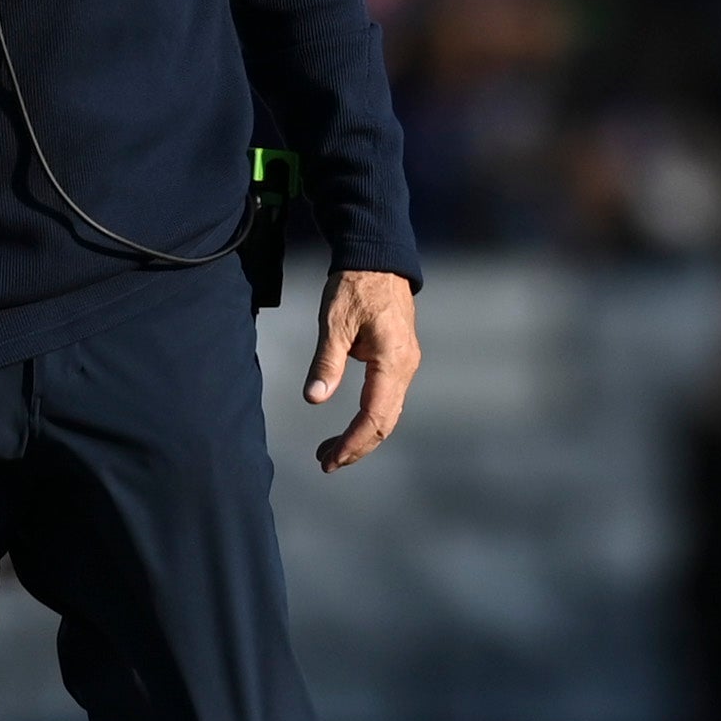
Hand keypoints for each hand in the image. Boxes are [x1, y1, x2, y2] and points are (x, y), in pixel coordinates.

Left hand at [302, 267, 418, 472]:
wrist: (378, 258)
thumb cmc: (356, 286)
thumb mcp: (335, 322)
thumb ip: (327, 362)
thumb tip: (315, 399)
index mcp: (392, 360)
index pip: (375, 416)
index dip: (353, 442)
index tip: (330, 458)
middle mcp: (406, 367)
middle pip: (386, 422)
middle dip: (357, 447)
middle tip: (326, 462)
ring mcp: (406, 364)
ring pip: (389, 413)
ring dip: (362, 435)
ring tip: (332, 449)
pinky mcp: (400, 359)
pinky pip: (388, 399)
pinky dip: (369, 418)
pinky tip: (349, 425)